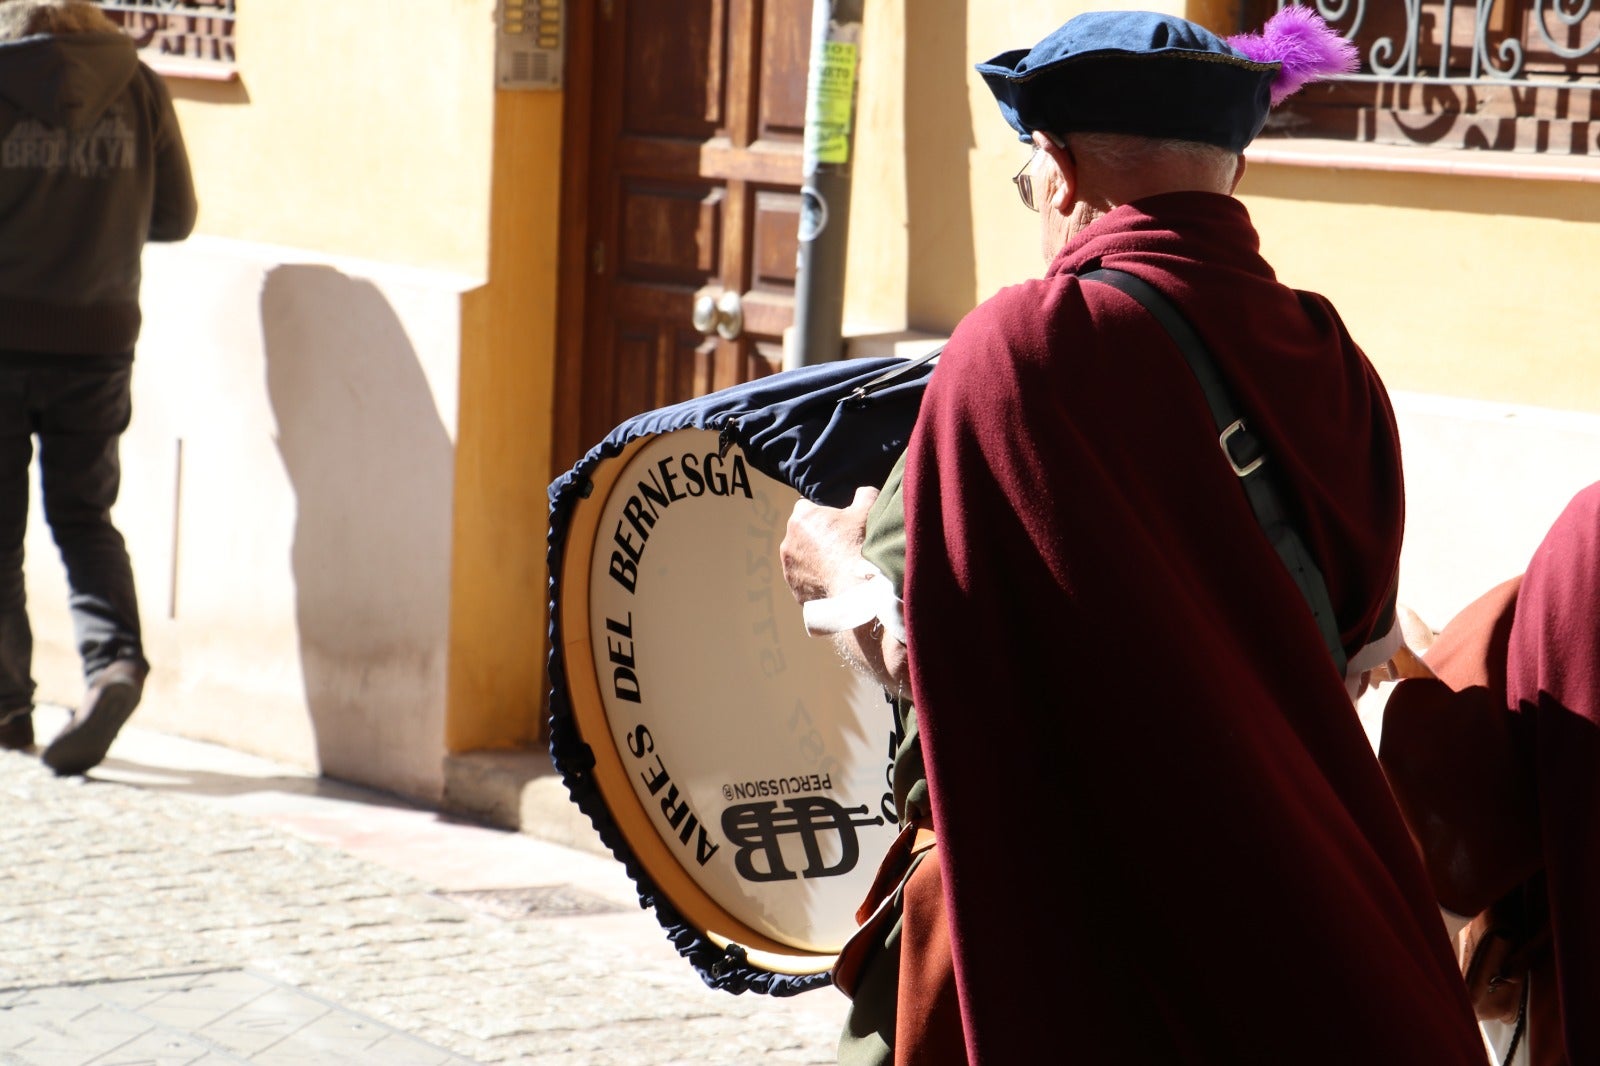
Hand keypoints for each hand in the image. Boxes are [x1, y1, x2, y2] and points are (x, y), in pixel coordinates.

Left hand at [779, 486, 879, 604]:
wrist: (855, 589)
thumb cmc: (859, 546)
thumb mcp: (867, 511)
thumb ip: (864, 495)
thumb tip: (863, 492)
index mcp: (801, 518)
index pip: (806, 507)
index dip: (822, 513)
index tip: (837, 523)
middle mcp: (788, 541)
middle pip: (802, 533)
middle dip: (817, 537)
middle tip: (840, 544)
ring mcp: (789, 567)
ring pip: (801, 557)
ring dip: (814, 558)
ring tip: (838, 565)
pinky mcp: (794, 588)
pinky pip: (804, 579)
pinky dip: (815, 579)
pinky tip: (834, 580)